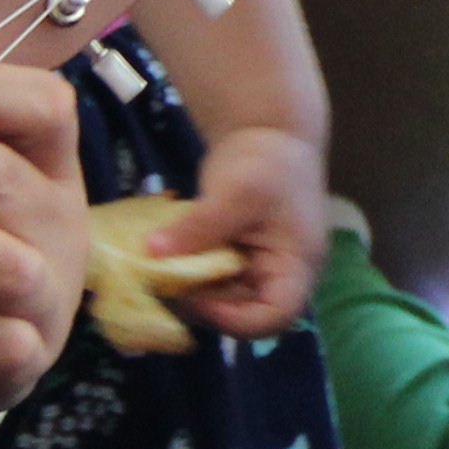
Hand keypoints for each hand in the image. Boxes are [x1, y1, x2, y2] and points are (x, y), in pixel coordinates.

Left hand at [138, 123, 329, 340]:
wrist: (268, 130)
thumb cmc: (267, 159)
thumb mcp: (237, 191)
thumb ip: (200, 226)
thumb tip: (152, 254)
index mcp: (296, 265)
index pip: (276, 316)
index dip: (236, 318)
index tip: (196, 297)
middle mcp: (279, 274)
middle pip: (243, 313)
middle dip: (202, 304)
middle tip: (161, 284)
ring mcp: (256, 267)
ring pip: (221, 299)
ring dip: (188, 290)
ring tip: (154, 270)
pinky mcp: (235, 257)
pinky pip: (209, 278)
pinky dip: (185, 273)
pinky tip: (161, 256)